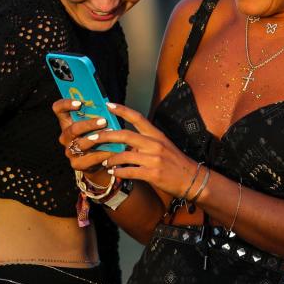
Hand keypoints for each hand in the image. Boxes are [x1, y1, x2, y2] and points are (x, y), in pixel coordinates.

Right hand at [52, 98, 113, 174]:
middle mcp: (65, 137)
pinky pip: (91, 158)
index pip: (58, 109)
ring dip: (97, 138)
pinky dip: (103, 153)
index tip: (79, 103)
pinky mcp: (76, 164)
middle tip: (103, 121)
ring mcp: (69, 151)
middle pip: (73, 129)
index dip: (66, 104)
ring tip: (110, 135)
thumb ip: (96, 115)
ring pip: (81, 143)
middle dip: (89, 124)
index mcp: (66, 122)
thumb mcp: (93, 124)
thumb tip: (108, 106)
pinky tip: (113, 150)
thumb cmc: (96, 136)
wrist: (96, 161)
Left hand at [75, 103, 198, 199]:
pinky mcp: (152, 174)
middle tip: (90, 138)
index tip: (107, 104)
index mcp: (156, 135)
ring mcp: (153, 159)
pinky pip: (129, 171)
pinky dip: (118, 172)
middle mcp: (154, 144)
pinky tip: (113, 173)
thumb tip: (123, 142)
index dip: (122, 109)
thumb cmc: (175, 162)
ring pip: (124, 155)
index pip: (137, 117)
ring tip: (104, 162)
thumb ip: (144, 142)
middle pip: (124, 135)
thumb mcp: (162, 146)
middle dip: (105, 136)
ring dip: (110, 159)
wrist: (193, 179)